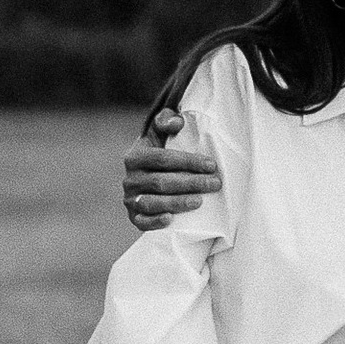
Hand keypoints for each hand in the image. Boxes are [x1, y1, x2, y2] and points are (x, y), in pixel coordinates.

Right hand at [125, 107, 221, 231]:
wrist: (146, 175)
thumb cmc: (159, 151)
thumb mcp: (160, 133)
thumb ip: (166, 121)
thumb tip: (177, 123)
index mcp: (135, 156)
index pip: (163, 159)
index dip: (188, 162)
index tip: (211, 165)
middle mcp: (129, 179)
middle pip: (161, 182)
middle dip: (190, 183)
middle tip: (214, 184)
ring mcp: (130, 199)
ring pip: (152, 203)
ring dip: (177, 203)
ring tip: (199, 201)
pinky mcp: (133, 216)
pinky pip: (141, 222)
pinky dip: (154, 222)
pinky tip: (170, 219)